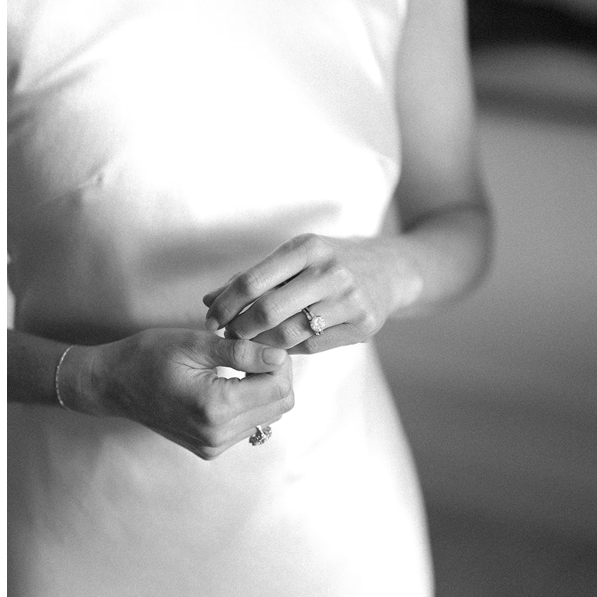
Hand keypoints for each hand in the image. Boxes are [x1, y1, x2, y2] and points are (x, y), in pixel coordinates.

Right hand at [65, 326, 293, 460]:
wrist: (113, 384)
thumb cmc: (147, 356)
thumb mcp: (193, 343)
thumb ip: (240, 352)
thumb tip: (280, 356)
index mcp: (215, 407)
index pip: (278, 387)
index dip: (280, 359)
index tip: (264, 338)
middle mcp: (218, 434)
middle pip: (279, 405)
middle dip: (277, 374)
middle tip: (256, 349)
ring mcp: (214, 445)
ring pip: (268, 416)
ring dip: (264, 388)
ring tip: (242, 364)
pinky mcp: (210, 448)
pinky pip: (248, 425)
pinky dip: (249, 402)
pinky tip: (230, 381)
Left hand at [203, 233, 417, 355]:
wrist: (389, 269)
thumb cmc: (327, 262)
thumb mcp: (294, 257)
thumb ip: (251, 278)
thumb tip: (207, 301)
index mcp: (307, 247)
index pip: (252, 281)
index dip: (224, 304)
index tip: (209, 319)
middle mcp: (329, 271)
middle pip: (268, 311)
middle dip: (240, 328)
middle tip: (228, 335)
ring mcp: (349, 300)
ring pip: (290, 334)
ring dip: (261, 343)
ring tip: (249, 342)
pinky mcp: (363, 326)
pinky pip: (313, 346)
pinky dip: (289, 349)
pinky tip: (279, 345)